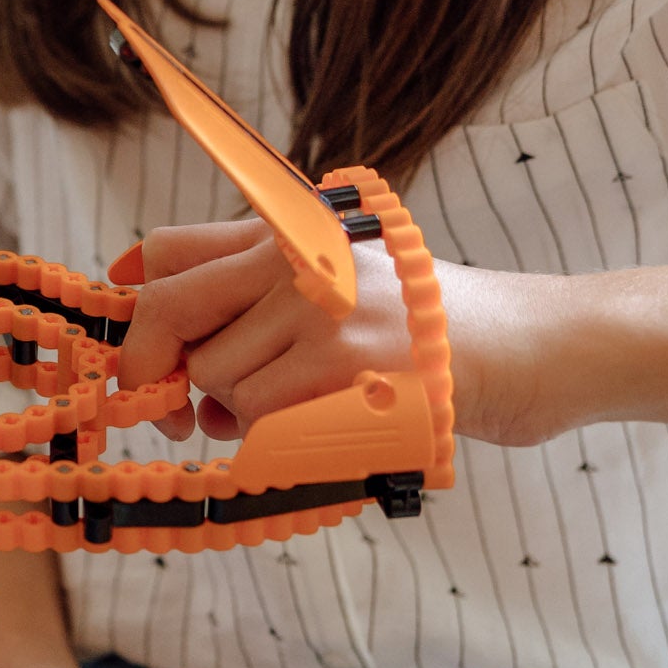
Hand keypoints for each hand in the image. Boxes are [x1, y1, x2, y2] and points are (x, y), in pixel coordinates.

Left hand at [116, 220, 555, 445]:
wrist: (533, 346)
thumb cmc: (428, 329)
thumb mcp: (339, 285)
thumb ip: (252, 303)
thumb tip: (155, 354)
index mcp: (291, 229)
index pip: (170, 250)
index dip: (134, 304)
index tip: (136, 349)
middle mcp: (298, 257)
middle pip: (170, 310)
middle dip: (153, 369)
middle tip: (172, 413)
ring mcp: (321, 310)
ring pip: (216, 377)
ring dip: (238, 412)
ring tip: (299, 409)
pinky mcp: (344, 366)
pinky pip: (261, 418)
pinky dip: (276, 438)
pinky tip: (324, 426)